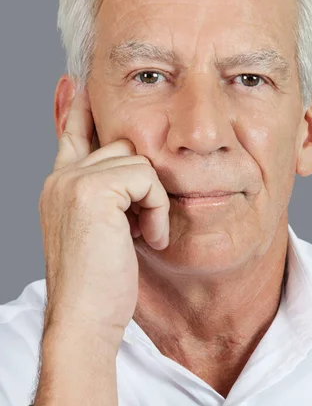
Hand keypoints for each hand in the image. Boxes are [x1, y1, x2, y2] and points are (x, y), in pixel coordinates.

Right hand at [38, 85, 169, 351]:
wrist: (84, 321)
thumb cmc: (99, 284)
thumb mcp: (103, 232)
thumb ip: (110, 197)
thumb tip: (130, 170)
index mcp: (60, 185)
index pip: (70, 135)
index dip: (75, 110)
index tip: (75, 83)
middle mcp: (61, 177)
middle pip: (122, 146)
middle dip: (143, 183)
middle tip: (138, 227)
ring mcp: (72, 181)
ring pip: (139, 161)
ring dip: (153, 201)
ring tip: (142, 235)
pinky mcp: (92, 189)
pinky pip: (147, 178)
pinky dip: (157, 209)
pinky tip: (146, 238)